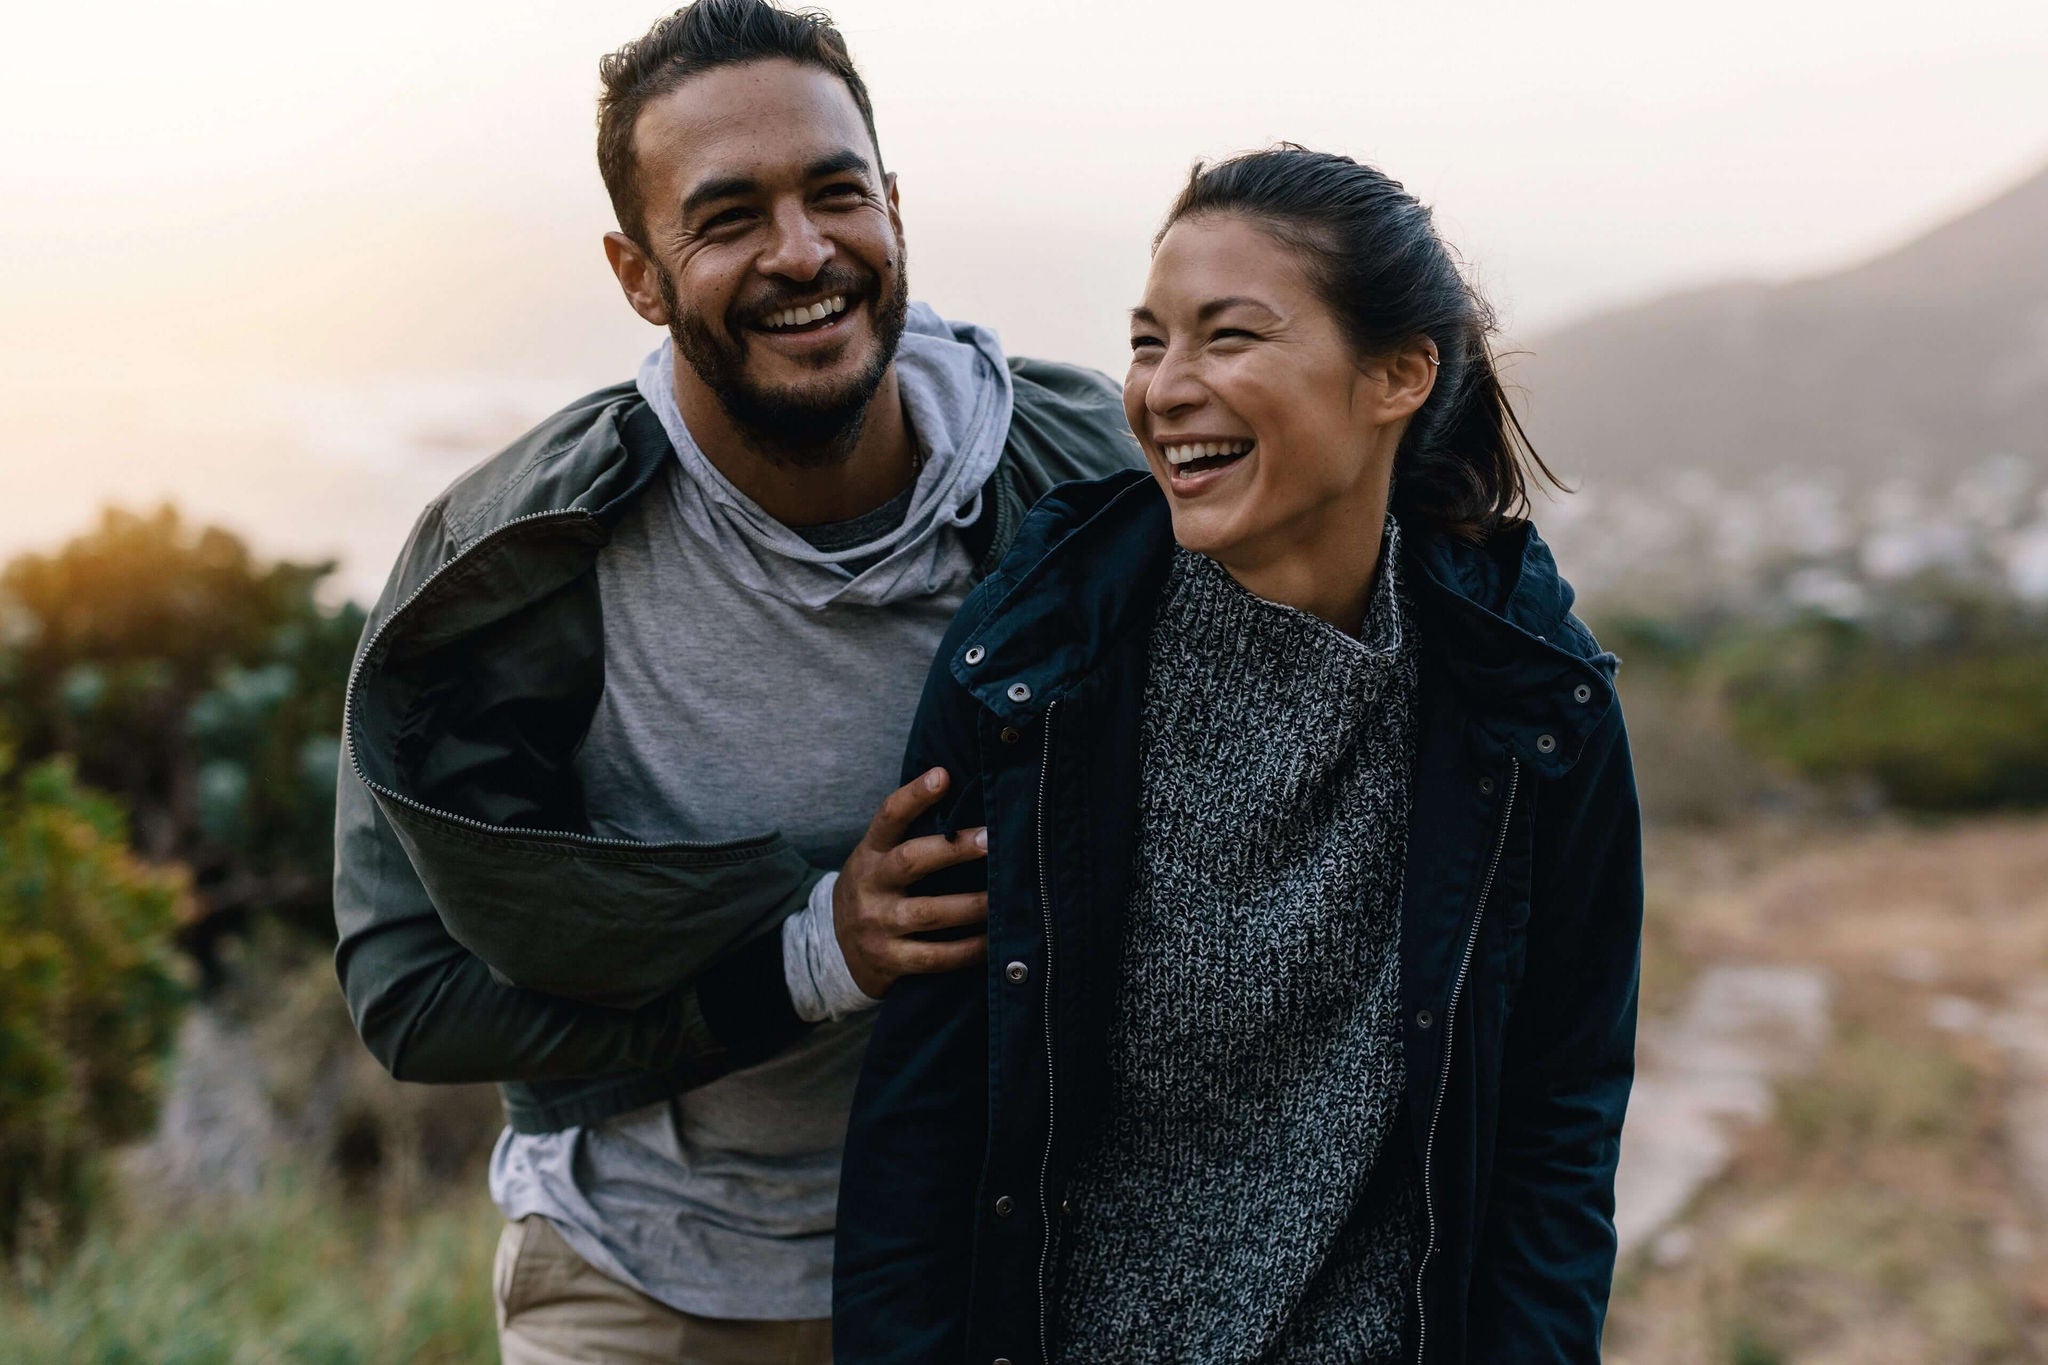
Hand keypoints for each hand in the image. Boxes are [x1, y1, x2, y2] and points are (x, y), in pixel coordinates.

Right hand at [833, 768, 989, 998]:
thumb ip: (912, 834)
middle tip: (992, 839)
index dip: (914, 795)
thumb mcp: (880, 859)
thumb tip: (969, 796)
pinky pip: (935, 957)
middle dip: (954, 849)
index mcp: (870, 853)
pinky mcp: (888, 961)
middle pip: (911, 861)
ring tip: (1004, 895)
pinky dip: (968, 950)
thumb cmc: (879, 892)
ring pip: (928, 913)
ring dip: (972, 904)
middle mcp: (870, 886)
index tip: (943, 775)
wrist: (836, 952)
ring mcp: (877, 925)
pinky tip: (993, 941)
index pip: (889, 817)